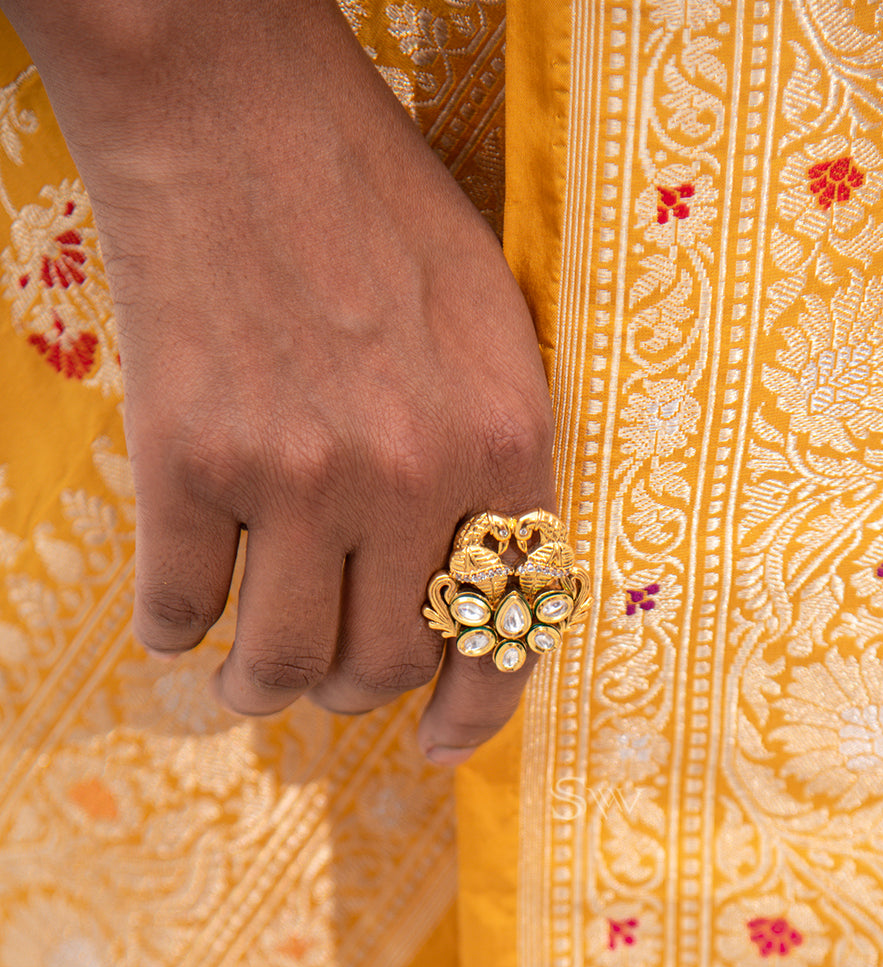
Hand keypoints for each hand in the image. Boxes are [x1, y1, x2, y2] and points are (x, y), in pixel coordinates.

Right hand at [7, 0, 553, 760]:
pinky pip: (181, 605)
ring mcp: (298, 474)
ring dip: (262, 691)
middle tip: (325, 678)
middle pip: (383, 663)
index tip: (439, 745)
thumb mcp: (492, 325)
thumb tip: (467, 579)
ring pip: (284, 662)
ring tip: (248, 681)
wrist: (236, 106)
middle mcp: (412, 477)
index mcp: (505, 444)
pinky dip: (176, 630)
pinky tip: (180, 620)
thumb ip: (492, 458)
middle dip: (354, 692)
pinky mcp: (189, 460)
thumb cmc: (377, 203)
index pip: (507, 630)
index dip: (474, 712)